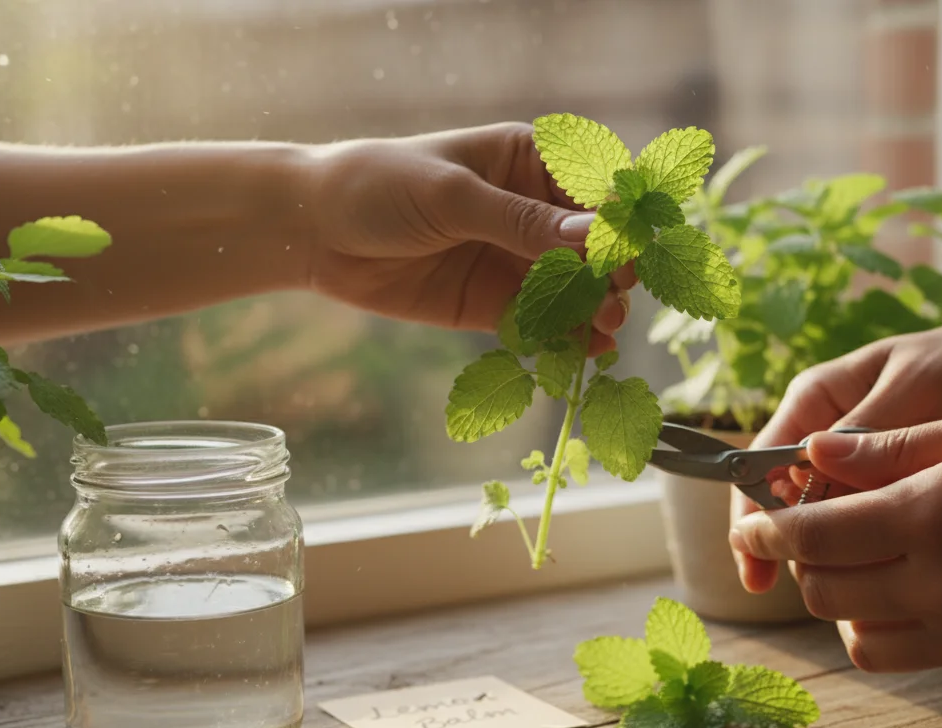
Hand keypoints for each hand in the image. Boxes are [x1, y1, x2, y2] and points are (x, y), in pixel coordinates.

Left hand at [302, 122, 631, 355]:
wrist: (313, 231)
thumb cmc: (379, 185)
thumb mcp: (452, 196)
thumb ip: (519, 221)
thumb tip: (590, 237)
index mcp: (527, 162)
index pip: (593, 187)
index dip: (617, 218)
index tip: (628, 250)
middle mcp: (530, 211)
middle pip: (591, 245)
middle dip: (610, 271)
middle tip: (616, 298)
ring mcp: (514, 259)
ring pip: (572, 288)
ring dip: (594, 308)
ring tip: (605, 328)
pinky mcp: (493, 303)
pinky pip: (540, 323)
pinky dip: (563, 338)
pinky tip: (582, 352)